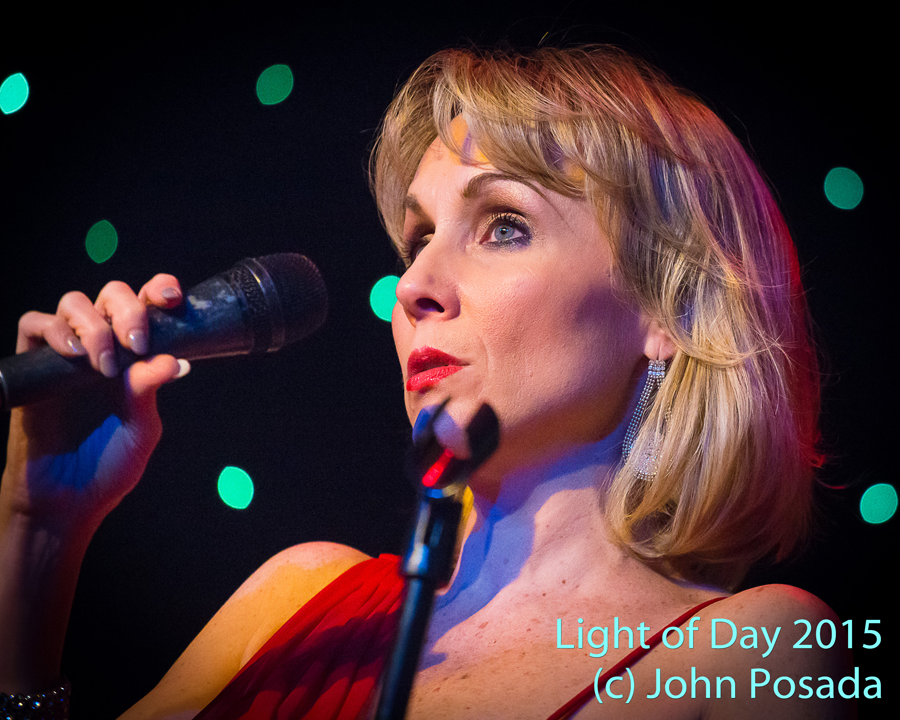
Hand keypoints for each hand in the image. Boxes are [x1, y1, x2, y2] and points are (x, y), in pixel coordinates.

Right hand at [1, 275, 186, 535]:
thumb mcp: (142, 430)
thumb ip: (149, 392)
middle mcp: (103, 347)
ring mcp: (67, 354)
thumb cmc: (109, 466)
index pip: (148, 306)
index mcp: (136, 356)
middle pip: (111, 295)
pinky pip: (32, 325)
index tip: (172, 297)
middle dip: (129, 308)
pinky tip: (73, 355)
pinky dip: (53, 330)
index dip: (159, 290)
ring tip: (104, 364)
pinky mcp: (33, 366)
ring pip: (73, 302)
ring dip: (93, 324)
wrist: (66, 500)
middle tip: (137, 343)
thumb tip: (174, 360)